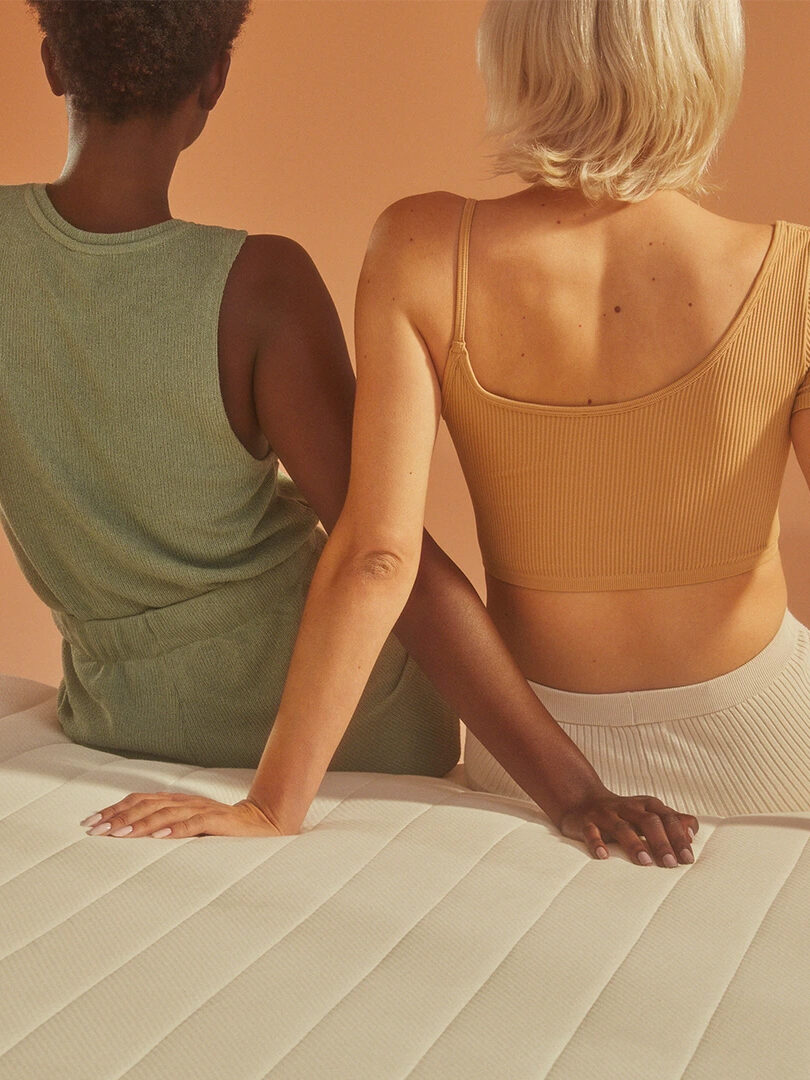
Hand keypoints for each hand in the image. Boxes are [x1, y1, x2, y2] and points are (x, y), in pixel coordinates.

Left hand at [79, 792, 287, 838]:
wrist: (263, 824)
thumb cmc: (221, 831)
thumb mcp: (189, 829)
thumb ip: (165, 830)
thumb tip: (129, 842)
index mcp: (176, 801)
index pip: (139, 801)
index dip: (114, 810)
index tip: (91, 822)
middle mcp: (185, 801)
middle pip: (145, 805)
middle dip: (118, 818)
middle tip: (95, 830)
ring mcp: (201, 809)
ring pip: (164, 813)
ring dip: (138, 824)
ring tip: (118, 835)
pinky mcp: (217, 821)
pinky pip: (193, 824)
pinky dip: (174, 829)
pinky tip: (158, 836)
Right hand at [557, 789, 697, 866]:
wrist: (583, 801)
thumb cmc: (624, 814)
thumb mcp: (649, 814)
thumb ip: (673, 822)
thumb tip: (692, 832)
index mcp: (646, 805)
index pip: (667, 818)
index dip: (678, 837)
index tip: (687, 858)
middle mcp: (628, 807)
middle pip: (648, 821)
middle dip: (661, 842)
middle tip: (670, 864)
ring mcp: (606, 814)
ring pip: (622, 827)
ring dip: (634, 844)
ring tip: (645, 862)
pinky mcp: (586, 822)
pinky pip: (590, 831)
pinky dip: (596, 842)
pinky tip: (603, 856)